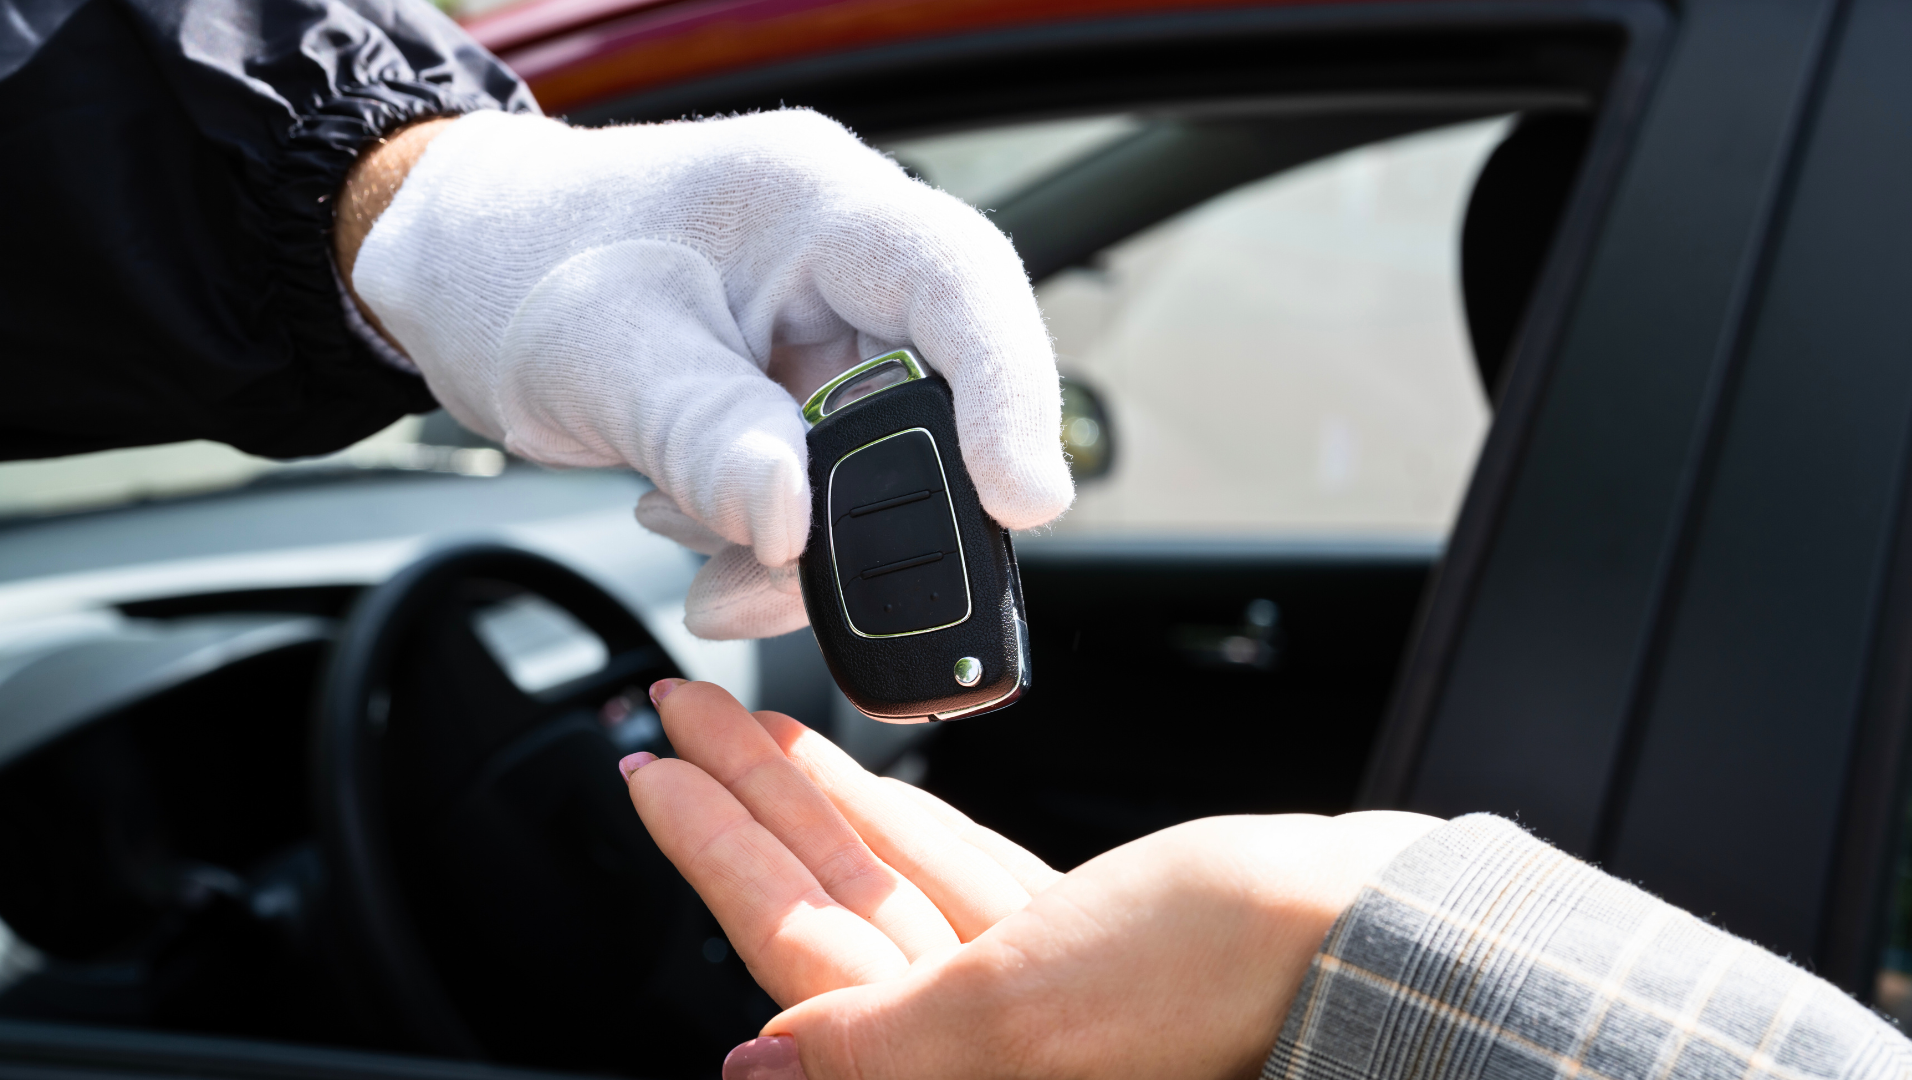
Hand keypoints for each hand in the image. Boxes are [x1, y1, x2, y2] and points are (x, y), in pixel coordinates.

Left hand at [335, 110, 1073, 639]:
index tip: (1020, 499)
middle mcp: (843, 265)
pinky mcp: (801, 395)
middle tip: (804, 576)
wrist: (455, 274)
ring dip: (812, 544)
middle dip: (883, 509)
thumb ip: (703, 436)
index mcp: (814, 204)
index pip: (957, 282)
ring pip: (886, 468)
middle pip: (939, 396)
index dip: (1009, 390)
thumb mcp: (598, 355)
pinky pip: (832, 489)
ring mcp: (827, 334)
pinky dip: (776, 542)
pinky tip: (701, 536)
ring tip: (709, 561)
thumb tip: (794, 524)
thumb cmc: (513, 264)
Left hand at [622, 679, 1440, 1079]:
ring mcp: (1033, 990)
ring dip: (808, 798)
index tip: (650, 777)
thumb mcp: (1024, 1012)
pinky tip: (849, 786)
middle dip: (743, 811)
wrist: (1383, 942)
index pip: (791, 952)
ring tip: (736, 725)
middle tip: (668, 725)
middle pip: (824, 904)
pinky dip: (899, 820)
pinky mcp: (1083, 943)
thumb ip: (879, 1044)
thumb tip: (753, 1073)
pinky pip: (956, 871)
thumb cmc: (1231, 983)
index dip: (713, 857)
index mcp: (961, 1064)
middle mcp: (982, 1039)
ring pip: (886, 877)